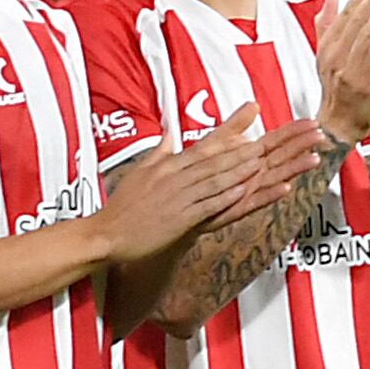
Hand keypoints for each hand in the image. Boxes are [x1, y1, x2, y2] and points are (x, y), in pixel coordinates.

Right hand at [97, 107, 267, 258]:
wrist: (107, 235)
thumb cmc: (122, 207)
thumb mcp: (139, 173)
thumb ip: (158, 153)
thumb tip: (168, 134)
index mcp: (165, 167)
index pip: (200, 150)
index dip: (225, 141)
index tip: (244, 133)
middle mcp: (172, 178)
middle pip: (211, 162)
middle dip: (239, 154)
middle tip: (262, 145)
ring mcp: (177, 198)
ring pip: (212, 181)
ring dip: (238, 172)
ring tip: (259, 164)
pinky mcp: (179, 219)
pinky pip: (206, 206)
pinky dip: (225, 198)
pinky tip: (242, 192)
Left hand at [211, 116, 331, 224]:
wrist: (179, 200)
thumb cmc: (199, 173)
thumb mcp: (217, 142)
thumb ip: (236, 124)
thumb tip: (253, 104)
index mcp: (250, 157)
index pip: (277, 141)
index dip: (294, 131)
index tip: (312, 122)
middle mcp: (255, 173)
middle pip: (282, 157)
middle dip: (302, 146)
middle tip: (320, 136)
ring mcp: (249, 190)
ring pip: (276, 177)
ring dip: (295, 169)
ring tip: (313, 160)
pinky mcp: (238, 208)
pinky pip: (257, 201)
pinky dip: (271, 195)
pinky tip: (285, 188)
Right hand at [315, 0, 369, 140]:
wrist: (335, 128)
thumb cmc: (337, 94)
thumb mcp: (326, 57)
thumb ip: (326, 27)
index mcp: (327, 46)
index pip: (345, 14)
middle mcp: (333, 54)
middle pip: (354, 19)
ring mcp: (344, 68)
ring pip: (363, 34)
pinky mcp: (358, 82)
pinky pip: (369, 56)